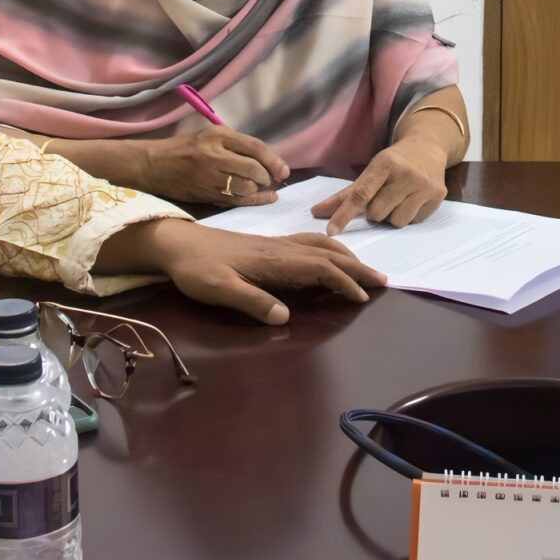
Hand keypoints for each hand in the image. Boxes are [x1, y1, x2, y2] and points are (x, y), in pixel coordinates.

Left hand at [108, 219, 386, 324]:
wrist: (176, 243)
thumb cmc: (195, 269)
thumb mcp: (218, 289)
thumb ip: (251, 301)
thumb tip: (284, 317)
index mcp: (274, 260)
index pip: (319, 268)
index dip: (344, 281)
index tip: (364, 297)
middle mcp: (281, 248)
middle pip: (328, 254)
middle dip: (357, 267)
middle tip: (383, 281)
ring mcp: (276, 244)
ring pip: (321, 245)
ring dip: (346, 255)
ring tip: (363, 270)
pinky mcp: (269, 244)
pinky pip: (309, 243)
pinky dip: (329, 249)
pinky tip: (329, 257)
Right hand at [133, 125, 291, 205]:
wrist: (154, 165)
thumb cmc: (185, 147)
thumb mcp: (209, 135)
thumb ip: (236, 144)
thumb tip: (267, 158)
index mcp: (217, 136)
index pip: (253, 147)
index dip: (273, 159)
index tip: (283, 169)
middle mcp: (214, 156)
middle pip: (252, 169)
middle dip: (268, 176)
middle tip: (274, 179)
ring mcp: (209, 178)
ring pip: (245, 187)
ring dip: (260, 189)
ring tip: (265, 188)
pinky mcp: (205, 194)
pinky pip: (234, 200)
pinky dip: (252, 200)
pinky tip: (263, 198)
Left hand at [311, 136, 452, 234]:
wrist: (428, 146)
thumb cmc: (393, 162)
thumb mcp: (370, 171)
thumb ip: (344, 195)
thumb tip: (316, 212)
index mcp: (384, 163)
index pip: (360, 194)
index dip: (343, 214)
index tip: (330, 231)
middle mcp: (406, 173)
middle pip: (377, 213)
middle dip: (374, 212)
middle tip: (381, 197)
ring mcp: (424, 185)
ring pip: (396, 221)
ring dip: (391, 216)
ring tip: (398, 198)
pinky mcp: (438, 195)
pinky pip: (413, 221)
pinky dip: (408, 215)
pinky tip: (412, 200)